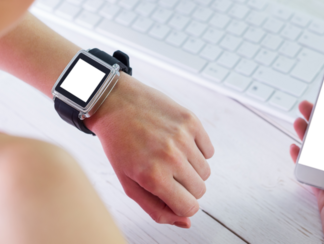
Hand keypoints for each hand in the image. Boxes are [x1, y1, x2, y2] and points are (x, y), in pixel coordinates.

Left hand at [85, 74, 214, 227]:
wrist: (115, 102)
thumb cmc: (119, 145)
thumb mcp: (128, 183)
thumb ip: (156, 209)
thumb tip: (186, 222)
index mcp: (153, 177)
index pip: (189, 207)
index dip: (181, 204)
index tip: (171, 194)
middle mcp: (171, 157)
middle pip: (200, 190)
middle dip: (185, 186)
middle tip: (166, 172)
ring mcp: (183, 137)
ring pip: (205, 171)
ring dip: (190, 168)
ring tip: (168, 155)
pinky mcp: (190, 120)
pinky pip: (209, 150)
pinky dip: (197, 150)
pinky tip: (177, 142)